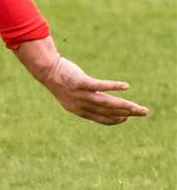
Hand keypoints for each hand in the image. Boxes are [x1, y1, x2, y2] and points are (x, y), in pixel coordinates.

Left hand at [14, 38, 147, 124]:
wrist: (47, 70)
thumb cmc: (62, 80)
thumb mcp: (73, 94)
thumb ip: (88, 99)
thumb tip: (103, 102)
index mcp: (78, 110)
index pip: (100, 118)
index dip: (115, 120)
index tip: (127, 118)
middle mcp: (80, 105)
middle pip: (107, 112)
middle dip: (127, 113)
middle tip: (143, 112)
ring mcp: (80, 94)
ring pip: (106, 103)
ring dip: (124, 105)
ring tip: (137, 107)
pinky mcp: (80, 82)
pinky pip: (99, 86)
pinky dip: (113, 86)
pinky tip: (126, 86)